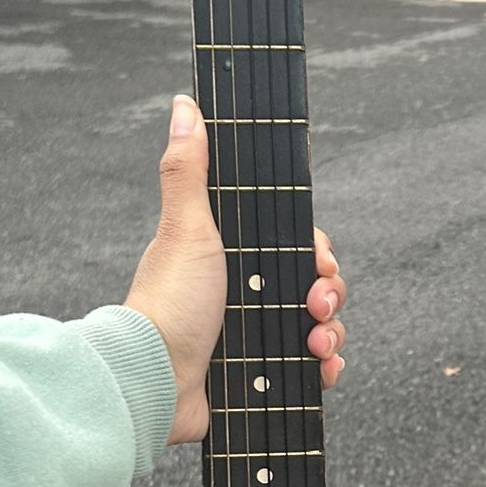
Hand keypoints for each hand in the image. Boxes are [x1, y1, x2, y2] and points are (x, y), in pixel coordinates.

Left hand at [125, 95, 347, 444]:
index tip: (318, 258)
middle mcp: (245, 295)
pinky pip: (310, 369)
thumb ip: (188, 170)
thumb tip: (184, 105)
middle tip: (316, 303)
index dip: (315, 249)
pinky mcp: (259, 375)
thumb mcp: (185, 229)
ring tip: (315, 342)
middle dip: (328, 291)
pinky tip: (319, 366)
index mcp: (232, 258)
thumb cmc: (167, 304)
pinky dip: (324, 366)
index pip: (292, 244)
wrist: (155, 382)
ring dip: (331, 331)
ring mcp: (254, 336)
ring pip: (319, 325)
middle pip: (313, 283)